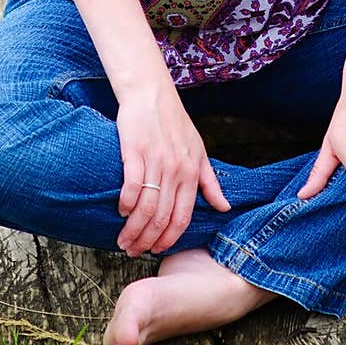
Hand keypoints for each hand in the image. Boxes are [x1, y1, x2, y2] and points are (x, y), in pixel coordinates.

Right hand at [115, 83, 229, 255]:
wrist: (151, 94)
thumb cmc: (175, 122)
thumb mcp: (199, 151)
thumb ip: (210, 182)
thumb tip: (225, 207)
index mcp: (192, 173)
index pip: (182, 217)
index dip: (168, 239)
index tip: (155, 250)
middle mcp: (176, 170)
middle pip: (162, 217)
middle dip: (147, 240)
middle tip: (133, 251)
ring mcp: (157, 161)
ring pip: (147, 207)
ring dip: (133, 228)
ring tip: (123, 240)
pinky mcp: (136, 151)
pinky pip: (132, 186)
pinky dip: (126, 203)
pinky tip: (120, 211)